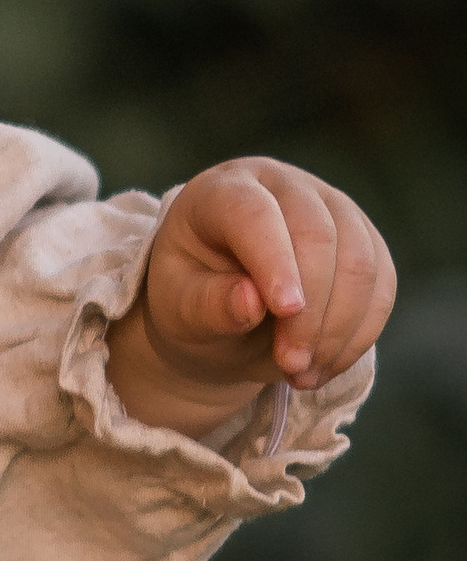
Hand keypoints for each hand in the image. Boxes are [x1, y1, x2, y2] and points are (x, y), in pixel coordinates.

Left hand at [107, 157, 395, 432]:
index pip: (255, 214)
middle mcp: (282, 186)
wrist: (221, 311)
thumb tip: (252, 301)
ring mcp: (331, 208)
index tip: (285, 310)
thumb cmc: (190, 300)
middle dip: (310, 310)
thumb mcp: (179, 310)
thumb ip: (208, 305)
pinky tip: (325, 365)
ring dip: (338, 329)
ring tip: (302, 374)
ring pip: (360, 262)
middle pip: (318, 234)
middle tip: (290, 365)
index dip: (274, 261)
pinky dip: (359, 334)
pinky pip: (382, 286)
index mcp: (222, 191)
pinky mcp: (365, 241)